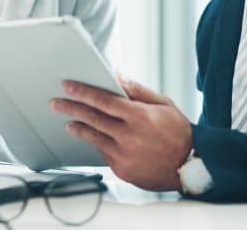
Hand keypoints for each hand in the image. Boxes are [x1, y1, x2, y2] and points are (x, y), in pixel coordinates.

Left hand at [50, 76, 192, 190]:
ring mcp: (123, 155)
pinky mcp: (122, 170)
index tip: (68, 86)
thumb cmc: (178, 132)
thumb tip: (117, 76)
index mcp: (138, 116)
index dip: (82, 92)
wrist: (190, 166)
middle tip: (56, 102)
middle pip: (92, 118)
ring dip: (78, 127)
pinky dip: (96, 142)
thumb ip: (137, 90)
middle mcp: (128, 136)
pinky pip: (103, 152)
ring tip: (68, 120)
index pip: (103, 100)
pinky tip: (92, 136)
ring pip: (93, 137)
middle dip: (71, 108)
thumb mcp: (163, 103)